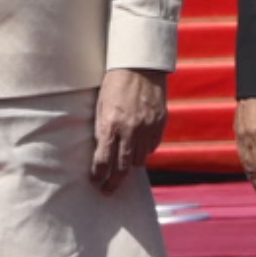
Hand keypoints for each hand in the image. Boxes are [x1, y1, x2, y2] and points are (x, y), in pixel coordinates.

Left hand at [88, 66, 168, 192]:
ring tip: (122, 168)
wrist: (139, 66)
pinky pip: (152, 147)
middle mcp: (130, 129)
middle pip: (123, 167)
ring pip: (139, 160)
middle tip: (107, 190)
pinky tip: (138, 149)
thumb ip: (102, 130)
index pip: (103, 160)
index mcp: (111, 124)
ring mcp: (148, 128)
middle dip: (114, 182)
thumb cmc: (114, 84)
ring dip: (129, 165)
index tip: (95, 182)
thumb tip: (101, 153)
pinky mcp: (160, 124)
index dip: (98, 175)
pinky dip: (144, 151)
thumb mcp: (101, 106)